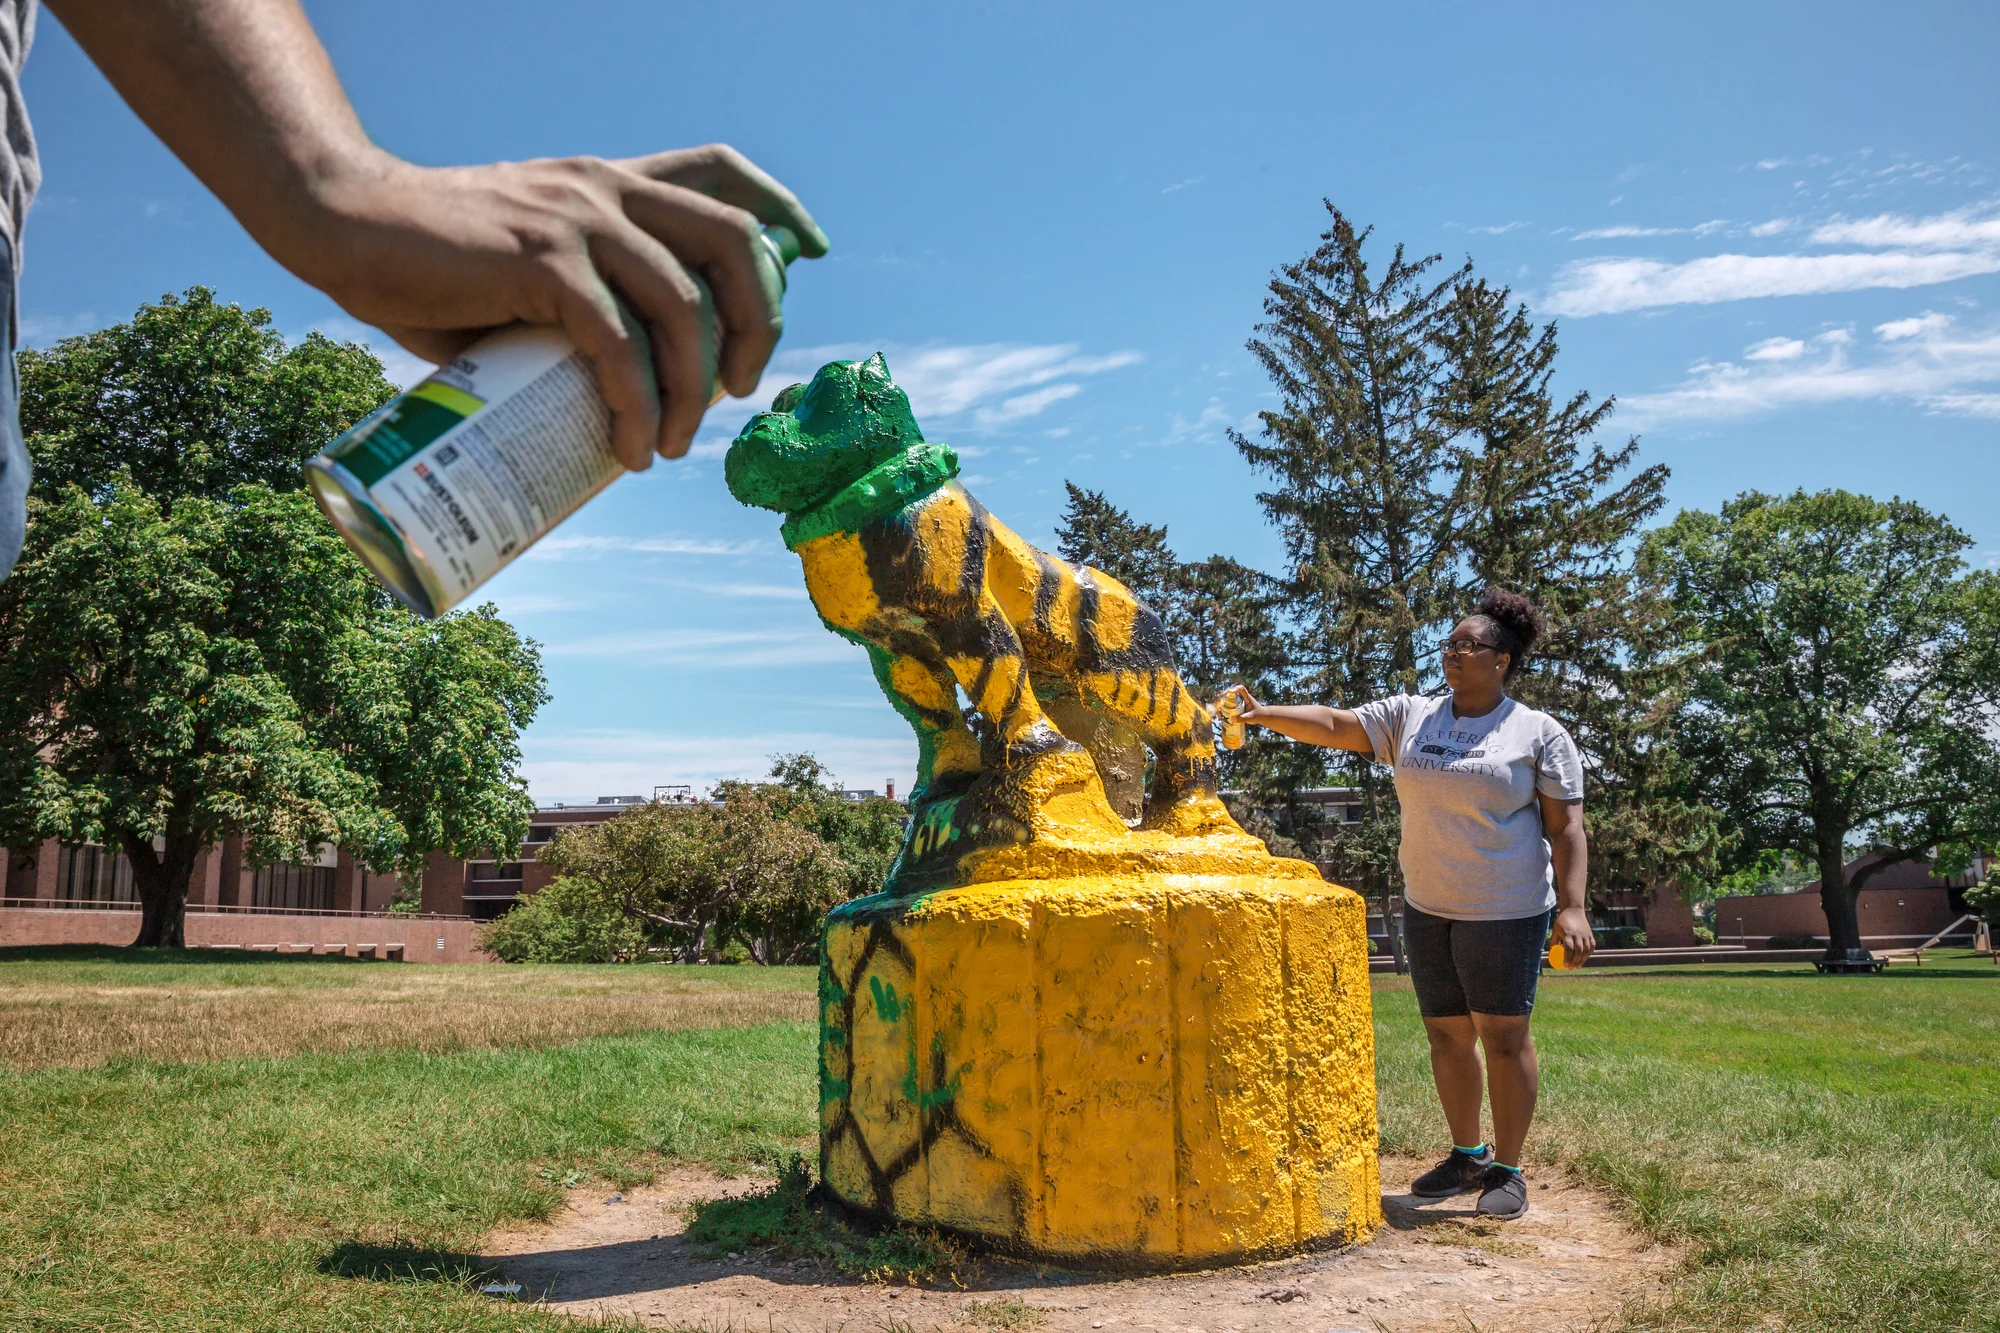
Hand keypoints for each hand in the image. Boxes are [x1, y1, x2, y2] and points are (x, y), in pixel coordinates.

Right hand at [294, 145, 828, 468]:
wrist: (340, 223)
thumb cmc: (429, 260)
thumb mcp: (527, 260)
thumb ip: (582, 293)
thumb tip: (626, 378)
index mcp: (609, 181)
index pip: (721, 170)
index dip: (778, 211)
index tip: (809, 255)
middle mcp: (606, 189)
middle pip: (733, 243)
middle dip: (757, 324)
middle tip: (734, 390)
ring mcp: (577, 220)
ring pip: (682, 305)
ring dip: (693, 390)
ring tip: (671, 444)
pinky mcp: (541, 261)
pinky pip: (618, 342)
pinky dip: (636, 404)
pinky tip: (632, 445)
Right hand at [1216, 684, 1263, 721]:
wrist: (1261, 717)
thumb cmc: (1258, 715)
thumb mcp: (1251, 717)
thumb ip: (1243, 718)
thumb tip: (1232, 719)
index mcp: (1246, 697)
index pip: (1241, 688)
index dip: (1234, 689)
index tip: (1230, 692)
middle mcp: (1240, 698)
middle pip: (1229, 693)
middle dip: (1221, 697)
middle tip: (1217, 704)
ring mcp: (1237, 702)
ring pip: (1225, 701)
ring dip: (1220, 706)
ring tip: (1218, 714)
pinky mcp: (1234, 707)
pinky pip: (1226, 707)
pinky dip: (1222, 712)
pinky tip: (1220, 719)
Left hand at [1553, 906, 1594, 963]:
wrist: (1573, 911)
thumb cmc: (1562, 922)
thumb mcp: (1555, 931)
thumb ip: (1553, 942)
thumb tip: (1551, 955)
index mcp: (1568, 933)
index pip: (1569, 948)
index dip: (1567, 958)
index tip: (1565, 965)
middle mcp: (1578, 935)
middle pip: (1578, 951)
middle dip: (1575, 962)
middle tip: (1571, 968)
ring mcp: (1586, 935)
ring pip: (1586, 950)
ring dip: (1582, 960)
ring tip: (1577, 966)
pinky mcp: (1590, 935)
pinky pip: (1591, 946)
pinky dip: (1589, 953)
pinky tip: (1585, 958)